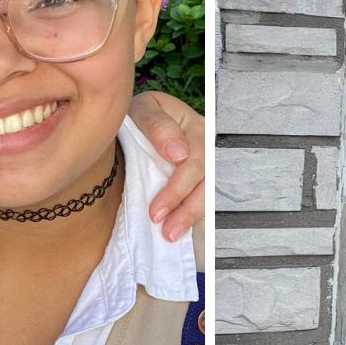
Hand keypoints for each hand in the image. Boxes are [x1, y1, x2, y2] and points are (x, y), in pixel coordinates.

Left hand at [126, 91, 204, 241]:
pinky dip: (192, 217)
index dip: (177, 186)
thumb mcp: (142, 110)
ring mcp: (207, 164)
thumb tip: (179, 154)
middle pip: (202, 178)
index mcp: (193, 126)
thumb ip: (158, 126)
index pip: (193, 156)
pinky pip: (203, 200)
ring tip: (171, 233)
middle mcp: (206, 145)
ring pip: (207, 192)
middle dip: (181, 203)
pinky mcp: (201, 181)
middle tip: (160, 221)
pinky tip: (180, 230)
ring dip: (189, 215)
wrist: (138, 125)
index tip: (157, 207)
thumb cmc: (140, 117)